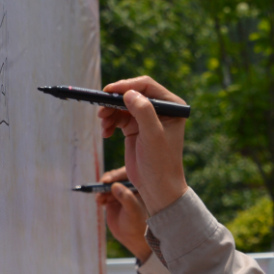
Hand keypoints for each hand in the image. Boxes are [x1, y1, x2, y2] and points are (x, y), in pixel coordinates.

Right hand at [96, 170, 150, 261]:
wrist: (131, 236)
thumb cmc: (136, 223)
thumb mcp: (133, 211)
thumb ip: (126, 198)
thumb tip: (115, 185)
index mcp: (138, 187)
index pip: (127, 174)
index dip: (117, 175)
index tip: (107, 181)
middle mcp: (129, 187)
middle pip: (115, 176)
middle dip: (107, 181)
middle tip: (101, 186)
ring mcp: (120, 192)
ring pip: (107, 184)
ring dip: (101, 189)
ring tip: (100, 199)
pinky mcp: (112, 199)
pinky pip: (102, 192)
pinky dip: (99, 195)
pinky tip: (100, 202)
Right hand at [98, 77, 187, 215]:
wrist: (157, 187)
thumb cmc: (161, 163)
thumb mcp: (153, 136)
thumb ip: (143, 112)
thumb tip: (129, 93)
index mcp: (172, 107)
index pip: (147, 86)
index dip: (126, 86)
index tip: (109, 91)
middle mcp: (161, 109)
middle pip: (132, 93)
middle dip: (114, 101)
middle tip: (101, 110)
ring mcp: (147, 118)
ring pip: (122, 105)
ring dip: (109, 112)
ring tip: (104, 125)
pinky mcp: (135, 128)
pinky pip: (118, 117)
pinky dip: (109, 122)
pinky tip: (105, 132)